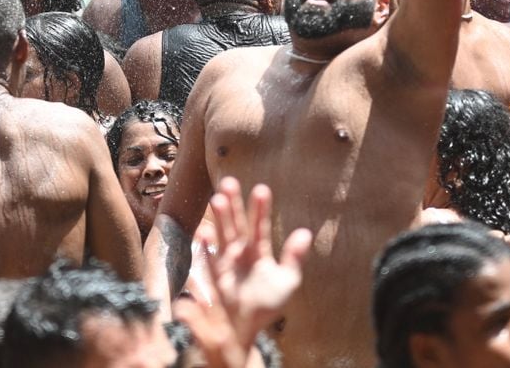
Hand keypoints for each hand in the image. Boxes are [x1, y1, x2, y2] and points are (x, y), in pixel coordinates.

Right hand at [173, 177, 312, 366]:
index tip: (262, 189)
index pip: (260, 226)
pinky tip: (203, 232)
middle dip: (234, 205)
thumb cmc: (268, 303)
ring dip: (220, 219)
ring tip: (218, 198)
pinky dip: (207, 248)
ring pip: (223, 236)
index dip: (260, 209)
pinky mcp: (216, 278)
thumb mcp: (288, 280)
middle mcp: (241, 252)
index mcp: (259, 251)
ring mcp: (227, 263)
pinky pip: (210, 260)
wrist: (248, 327)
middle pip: (237, 225)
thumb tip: (305, 232)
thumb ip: (294, 257)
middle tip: (229, 181)